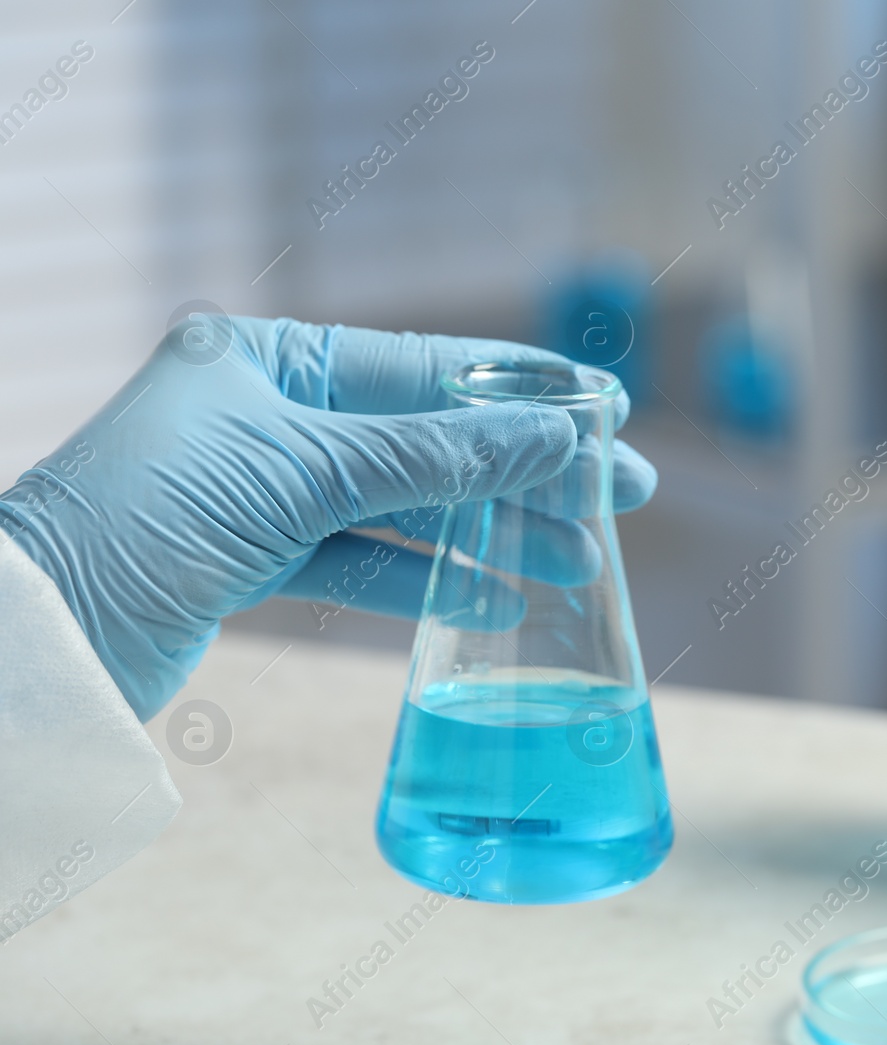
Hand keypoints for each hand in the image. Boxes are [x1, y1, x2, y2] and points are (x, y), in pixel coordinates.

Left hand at [0, 316, 656, 719]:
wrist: (33, 640)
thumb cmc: (143, 522)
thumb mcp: (302, 474)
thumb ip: (439, 458)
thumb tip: (559, 434)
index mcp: (266, 357)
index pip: (425, 368)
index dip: (523, 391)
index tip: (606, 409)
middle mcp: (269, 413)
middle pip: (429, 439)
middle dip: (527, 470)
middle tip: (623, 492)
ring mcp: (263, 487)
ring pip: (407, 505)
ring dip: (493, 533)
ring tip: (580, 558)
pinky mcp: (255, 558)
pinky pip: (366, 560)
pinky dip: (429, 580)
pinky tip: (496, 598)